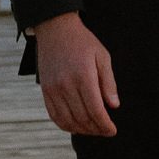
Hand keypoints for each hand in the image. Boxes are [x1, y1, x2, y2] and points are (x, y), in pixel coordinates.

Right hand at [31, 12, 118, 135]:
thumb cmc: (82, 41)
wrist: (55, 28)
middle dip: (96, 129)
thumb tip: (114, 106)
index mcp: (84, 76)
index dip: (105, 125)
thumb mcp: (102, 56)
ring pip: (68, 121)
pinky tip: (75, 126)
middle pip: (83, 118)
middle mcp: (66, 85)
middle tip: (105, 130)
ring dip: (82, 130)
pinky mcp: (45, 90)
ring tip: (92, 129)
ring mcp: (53, 89)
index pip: (96, 110)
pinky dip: (65, 125)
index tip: (112, 131)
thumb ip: (109, 82)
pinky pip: (54, 115)